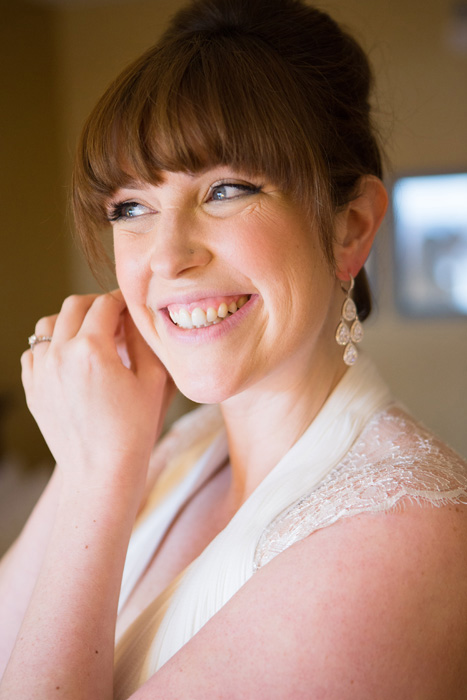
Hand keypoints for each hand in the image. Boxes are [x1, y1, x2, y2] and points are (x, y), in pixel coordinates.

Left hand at [21, 291, 173, 490]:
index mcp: (91, 349)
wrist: (101, 472)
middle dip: (96, 305)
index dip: (121, 300)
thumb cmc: (133, 430)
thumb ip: (143, 340)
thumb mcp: (152, 380)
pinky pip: (34, 353)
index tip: (131, 304)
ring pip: (47, 326)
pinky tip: (71, 360)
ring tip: (90, 336)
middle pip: (73, 307)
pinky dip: (52, 347)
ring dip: (69, 322)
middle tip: (114, 316)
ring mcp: (41, 372)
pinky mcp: (33, 389)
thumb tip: (135, 316)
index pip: (105, 305)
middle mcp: (60, 355)